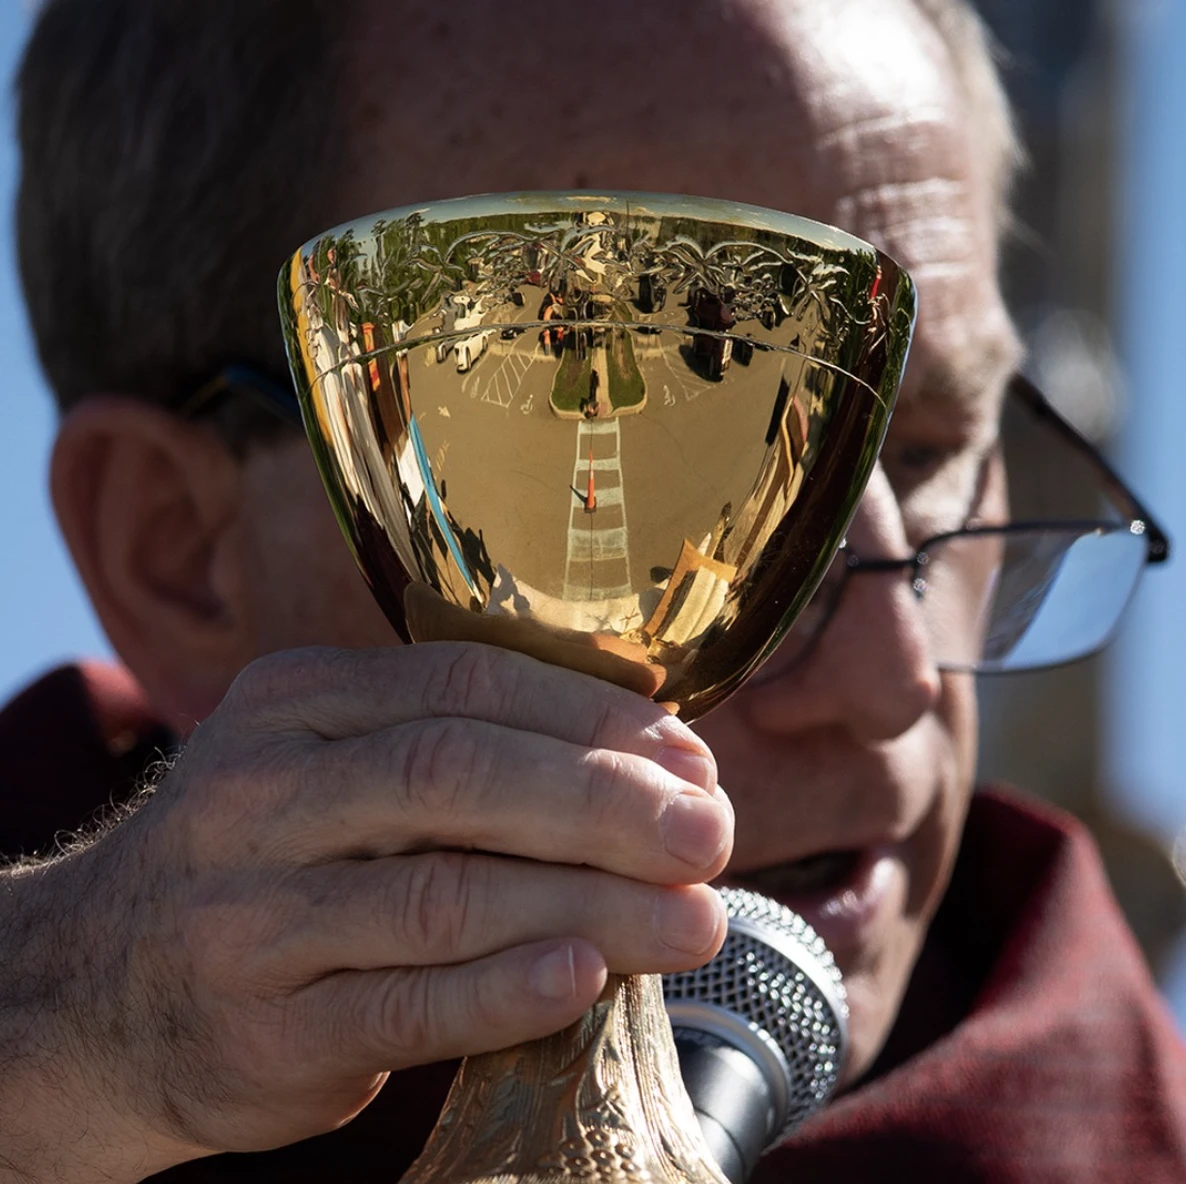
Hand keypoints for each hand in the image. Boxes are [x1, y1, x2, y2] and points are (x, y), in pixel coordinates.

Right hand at [0, 642, 730, 1179]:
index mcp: (298, 703)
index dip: (592, 717)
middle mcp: (265, 791)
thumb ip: (458, 752)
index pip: (467, 683)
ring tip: (691, 919)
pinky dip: (502, 988)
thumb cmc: (270, 859)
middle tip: (711, 834)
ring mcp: (251, 911)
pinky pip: (401, 1002)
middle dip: (604, 801)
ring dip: (587, 902)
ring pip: (443, 893)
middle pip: (458, 774)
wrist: (97, 989)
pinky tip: (583, 974)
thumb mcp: (332, 768)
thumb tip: (648, 764)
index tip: (687, 757)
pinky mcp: (261, 1028)